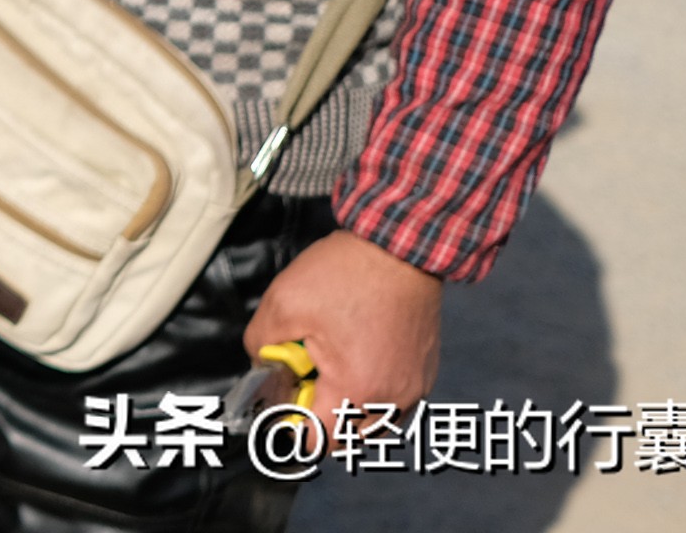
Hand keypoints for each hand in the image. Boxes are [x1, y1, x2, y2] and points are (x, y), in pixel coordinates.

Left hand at [243, 230, 441, 438]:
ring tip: (327, 365)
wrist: (399, 246)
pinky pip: (392, 400)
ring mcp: (414, 387)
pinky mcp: (423, 372)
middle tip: (301, 377)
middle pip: (345, 436)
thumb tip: (263, 370)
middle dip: (317, 416)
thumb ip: (261, 347)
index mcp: (357, 388)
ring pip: (371, 421)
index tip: (281, 395)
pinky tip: (352, 357)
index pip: (317, 440)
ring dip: (344, 405)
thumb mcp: (282, 305)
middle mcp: (394, 397)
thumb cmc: (345, 274)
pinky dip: (369, 390)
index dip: (290, 421)